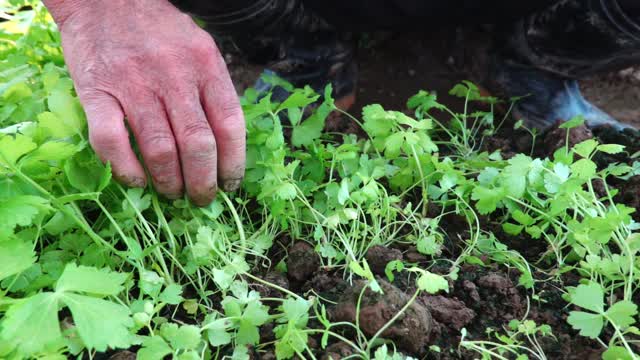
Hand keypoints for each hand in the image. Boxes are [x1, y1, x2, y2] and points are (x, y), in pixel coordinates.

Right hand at [44, 0, 245, 205]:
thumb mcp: (200, 47)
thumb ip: (213, 88)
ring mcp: (134, 84)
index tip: (230, 183)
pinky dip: (126, 170)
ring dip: (169, 182)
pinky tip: (136, 181)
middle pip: (197, 145)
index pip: (230, 125)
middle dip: (203, 182)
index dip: (233, 163)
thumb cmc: (159, 28)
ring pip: (160, 149)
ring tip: (172, 193)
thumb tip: (227, 142)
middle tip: (201, 198)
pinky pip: (112, 142)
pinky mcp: (97, 91)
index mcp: (205, 65)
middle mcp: (174, 76)